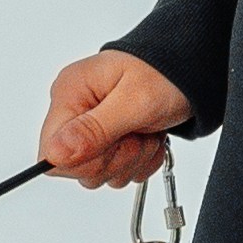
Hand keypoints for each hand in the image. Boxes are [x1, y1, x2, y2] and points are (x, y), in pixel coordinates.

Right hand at [42, 49, 192, 191]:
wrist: (192, 68)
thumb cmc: (165, 72)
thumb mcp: (134, 101)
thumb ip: (94, 129)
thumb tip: (55, 153)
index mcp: (69, 93)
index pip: (51, 152)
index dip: (85, 160)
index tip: (115, 142)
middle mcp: (75, 110)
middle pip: (77, 168)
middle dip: (116, 159)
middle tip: (137, 133)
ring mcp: (91, 127)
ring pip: (99, 173)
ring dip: (131, 160)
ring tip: (146, 132)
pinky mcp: (108, 140)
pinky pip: (116, 172)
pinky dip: (139, 162)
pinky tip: (148, 138)